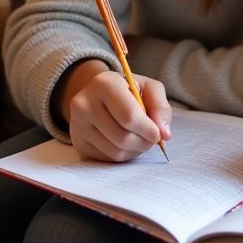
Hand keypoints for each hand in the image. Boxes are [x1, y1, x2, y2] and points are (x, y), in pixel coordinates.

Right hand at [56, 61, 171, 161]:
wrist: (100, 94)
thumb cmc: (129, 90)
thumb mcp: (149, 88)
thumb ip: (160, 107)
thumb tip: (164, 133)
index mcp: (104, 83)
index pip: (129, 116)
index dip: (148, 129)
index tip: (158, 134)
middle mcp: (84, 103)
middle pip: (122, 137)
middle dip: (144, 143)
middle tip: (152, 139)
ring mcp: (77, 124)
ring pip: (115, 151)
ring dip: (135, 151)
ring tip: (141, 140)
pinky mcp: (77, 142)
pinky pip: (106, 159)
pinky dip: (123, 156)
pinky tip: (126, 144)